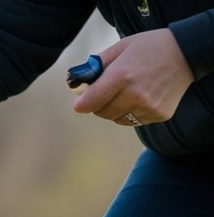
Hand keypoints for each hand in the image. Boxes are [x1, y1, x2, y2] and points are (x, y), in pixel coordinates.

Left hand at [74, 29, 194, 125]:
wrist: (186, 52)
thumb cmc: (148, 48)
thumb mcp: (120, 48)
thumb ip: (96, 66)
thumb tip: (76, 85)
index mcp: (122, 75)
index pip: (90, 103)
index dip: (82, 104)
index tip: (80, 102)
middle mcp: (135, 94)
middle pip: (101, 113)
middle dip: (99, 104)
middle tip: (107, 91)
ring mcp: (148, 107)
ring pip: (117, 119)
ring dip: (116, 109)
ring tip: (128, 91)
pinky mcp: (158, 115)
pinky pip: (134, 121)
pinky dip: (132, 112)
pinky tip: (143, 96)